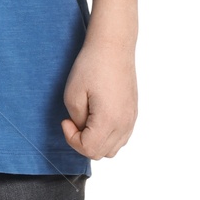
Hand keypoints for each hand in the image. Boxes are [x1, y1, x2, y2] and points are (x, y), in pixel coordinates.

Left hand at [61, 32, 137, 158]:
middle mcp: (124, 123)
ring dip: (96, 141)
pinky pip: (121, 137)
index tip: (66, 121)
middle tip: (74, 121)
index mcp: (109, 120)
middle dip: (83, 142)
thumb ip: (77, 120)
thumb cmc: (92, 66)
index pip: (89, 149)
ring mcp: (131, 118)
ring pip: (113, 148)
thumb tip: (83, 129)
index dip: (72, 139)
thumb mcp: (73, 94)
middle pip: (101, 153)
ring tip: (86, 121)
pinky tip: (97, 119)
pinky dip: (108, 135)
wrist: (113, 46)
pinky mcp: (133, 112)